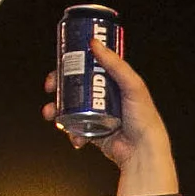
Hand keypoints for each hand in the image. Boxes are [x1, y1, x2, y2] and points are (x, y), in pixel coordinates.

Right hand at [43, 40, 176, 195]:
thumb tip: (95, 44)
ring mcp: (98, 115)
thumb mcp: (132, 85)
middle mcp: (104, 98)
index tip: (58, 67)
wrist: (143, 151)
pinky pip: (76, 129)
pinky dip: (71, 133)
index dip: (71, 66)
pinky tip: (75, 137)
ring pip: (70, 109)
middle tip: (51, 91)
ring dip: (58, 112)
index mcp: (114, 83)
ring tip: (54, 115)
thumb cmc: (144, 118)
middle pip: (74, 88)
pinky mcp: (94, 132)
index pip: (88, 68)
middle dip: (58, 90)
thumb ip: (115, 64)